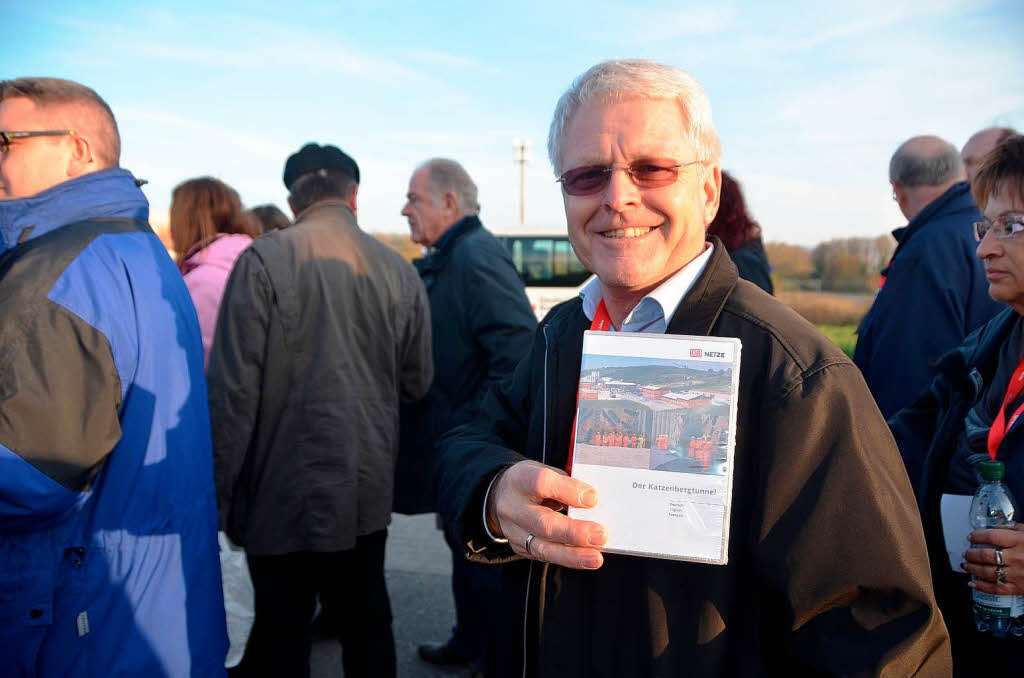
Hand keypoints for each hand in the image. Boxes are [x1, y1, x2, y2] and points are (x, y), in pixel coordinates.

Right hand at [486, 460, 607, 569]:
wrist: (501, 495)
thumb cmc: (531, 482)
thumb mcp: (545, 471)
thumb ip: (566, 484)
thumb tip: (592, 502)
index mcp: (520, 479)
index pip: (542, 483)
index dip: (568, 491)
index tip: (593, 498)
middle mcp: (512, 506)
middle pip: (543, 522)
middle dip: (574, 532)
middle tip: (600, 535)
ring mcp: (513, 530)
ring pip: (543, 547)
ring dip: (572, 555)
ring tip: (595, 558)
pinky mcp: (519, 547)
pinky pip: (544, 556)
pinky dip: (567, 558)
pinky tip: (584, 558)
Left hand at [963, 524, 1023, 594]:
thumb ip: (1014, 529)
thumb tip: (996, 527)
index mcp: (1020, 541)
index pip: (992, 536)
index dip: (978, 536)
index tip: (971, 536)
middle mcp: (1016, 558)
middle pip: (986, 555)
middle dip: (971, 554)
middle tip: (966, 552)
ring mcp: (1016, 574)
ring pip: (987, 572)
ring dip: (972, 569)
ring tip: (966, 565)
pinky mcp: (1018, 588)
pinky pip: (996, 589)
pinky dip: (982, 586)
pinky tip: (973, 583)